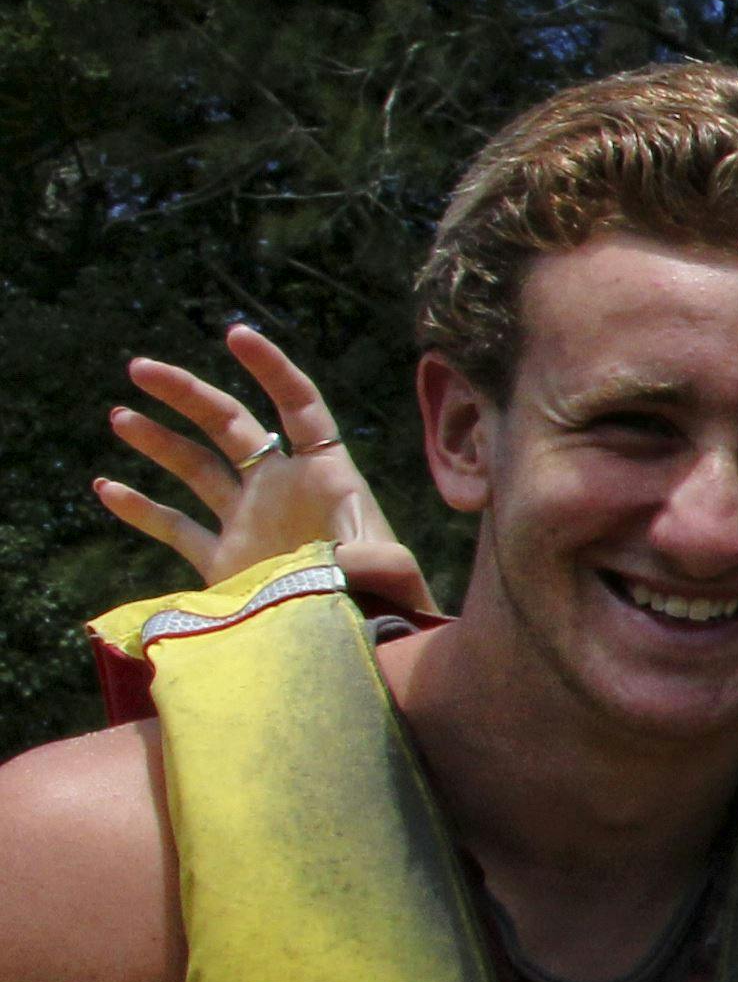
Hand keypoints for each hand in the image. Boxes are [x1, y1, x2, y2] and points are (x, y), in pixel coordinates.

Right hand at [98, 325, 435, 620]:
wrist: (363, 647)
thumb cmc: (388, 603)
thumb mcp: (388, 569)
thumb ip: (366, 554)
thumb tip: (330, 557)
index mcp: (326, 476)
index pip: (298, 406)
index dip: (271, 369)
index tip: (235, 335)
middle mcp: (282, 489)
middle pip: (230, 424)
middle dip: (187, 393)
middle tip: (139, 367)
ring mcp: (250, 522)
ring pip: (196, 468)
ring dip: (158, 441)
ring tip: (118, 415)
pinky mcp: (226, 563)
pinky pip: (176, 528)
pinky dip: (141, 509)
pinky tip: (105, 487)